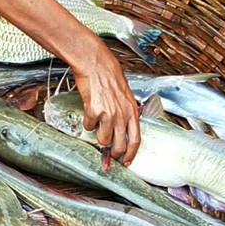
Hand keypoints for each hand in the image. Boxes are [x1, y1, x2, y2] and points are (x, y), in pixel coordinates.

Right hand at [0, 0, 141, 165]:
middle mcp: (122, 115)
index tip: (126, 162)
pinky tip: (90, 111)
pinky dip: (88, 122)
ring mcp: (108, 114)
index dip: (131, 154)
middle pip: (119, 145)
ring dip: (98, 135)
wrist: (95, 63)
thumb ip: (125, 113)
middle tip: (108, 153)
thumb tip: (122, 130)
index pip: (136, 140)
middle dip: (113, 152)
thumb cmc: (109, 77)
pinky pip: (89, 127)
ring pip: (102, 139)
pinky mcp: (94, 111)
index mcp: (132, 111)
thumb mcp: (125, 96)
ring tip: (97, 123)